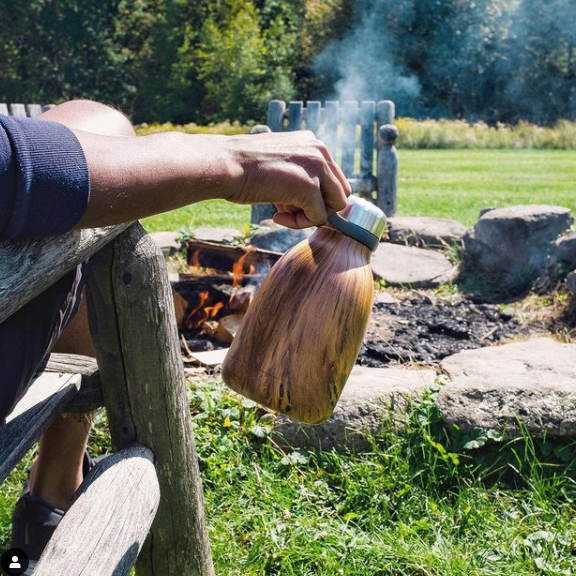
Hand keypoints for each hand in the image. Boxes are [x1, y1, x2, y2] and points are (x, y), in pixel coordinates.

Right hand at [225, 131, 350, 228]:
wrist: (224, 164)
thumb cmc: (243, 168)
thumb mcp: (279, 165)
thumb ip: (299, 178)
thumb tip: (312, 206)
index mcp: (313, 144)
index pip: (333, 178)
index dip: (316, 197)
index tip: (290, 201)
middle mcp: (320, 151)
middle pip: (340, 192)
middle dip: (319, 207)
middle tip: (289, 211)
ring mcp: (317, 168)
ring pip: (336, 207)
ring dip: (311, 217)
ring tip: (283, 214)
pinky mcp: (310, 187)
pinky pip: (319, 218)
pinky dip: (300, 224)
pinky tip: (276, 217)